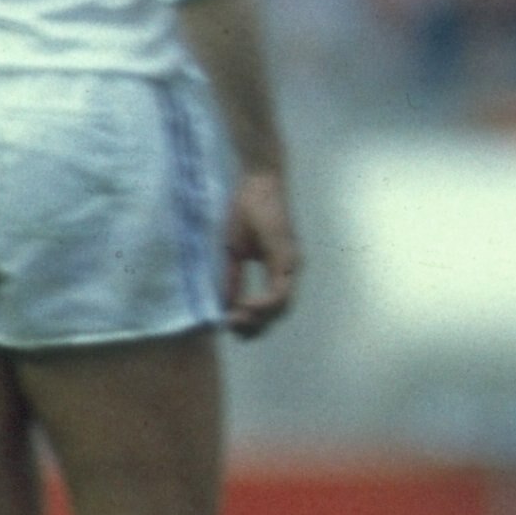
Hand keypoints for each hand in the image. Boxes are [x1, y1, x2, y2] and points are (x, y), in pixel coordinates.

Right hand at [222, 169, 301, 337]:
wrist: (258, 183)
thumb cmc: (246, 211)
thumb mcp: (234, 252)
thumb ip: (233, 279)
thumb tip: (224, 305)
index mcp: (278, 269)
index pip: (271, 306)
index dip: (253, 321)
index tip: (230, 325)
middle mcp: (290, 270)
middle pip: (279, 313)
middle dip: (256, 327)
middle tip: (234, 331)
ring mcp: (292, 264)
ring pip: (283, 306)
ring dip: (260, 319)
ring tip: (237, 321)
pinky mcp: (287, 256)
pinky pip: (281, 290)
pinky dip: (265, 304)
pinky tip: (246, 306)